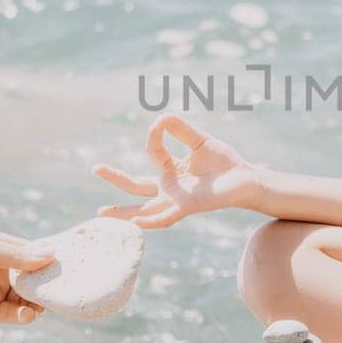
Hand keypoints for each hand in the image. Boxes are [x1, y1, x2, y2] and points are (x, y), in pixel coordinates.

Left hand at [0, 232, 53, 331]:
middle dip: (46, 284)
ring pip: (28, 297)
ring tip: (41, 306)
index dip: (48, 259)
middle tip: (59, 291)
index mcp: (2, 248)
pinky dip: (24, 315)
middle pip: (34, 277)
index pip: (33, 252)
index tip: (66, 267)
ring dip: (37, 302)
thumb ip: (18, 254)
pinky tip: (26, 315)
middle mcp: (2, 269)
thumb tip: (51, 254)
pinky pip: (15, 314)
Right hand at [94, 114, 261, 228]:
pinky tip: (135, 223)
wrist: (246, 179)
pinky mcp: (186, 207)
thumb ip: (179, 129)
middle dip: (116, 179)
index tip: (159, 126)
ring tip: (101, 214)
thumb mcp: (198, 140)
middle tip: (95, 167)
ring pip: (144, 209)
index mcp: (172, 170)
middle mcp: (170, 187)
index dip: (153, 137)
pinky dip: (149, 221)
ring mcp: (176, 199)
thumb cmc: (224, 163)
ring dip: (123, 213)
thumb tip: (159, 119)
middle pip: (137, 187)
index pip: (153, 152)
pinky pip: (164, 217)